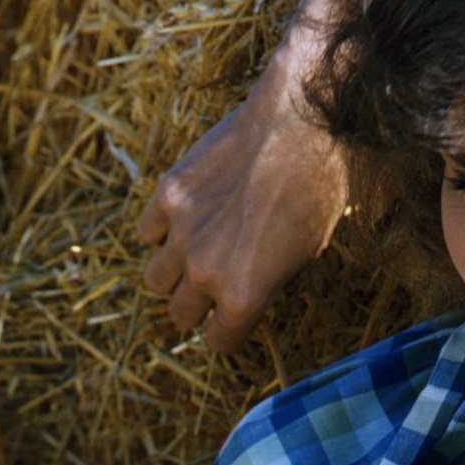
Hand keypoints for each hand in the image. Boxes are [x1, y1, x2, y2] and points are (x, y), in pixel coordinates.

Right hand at [136, 57, 347, 350]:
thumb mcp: (306, 252)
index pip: (218, 340)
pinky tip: (183, 217)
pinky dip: (160, 231)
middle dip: (196, 306)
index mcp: (244, 296)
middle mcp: (206, 273)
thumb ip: (265, 282)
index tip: (230, 318)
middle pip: (180, 314)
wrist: (299, 123)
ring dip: (172, 274)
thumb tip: (245, 293)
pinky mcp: (167, 195)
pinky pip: (147, 232)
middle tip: (212, 285)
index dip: (226, 331)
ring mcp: (182, 234)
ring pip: (155, 280)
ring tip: (192, 254)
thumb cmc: (317, 188)